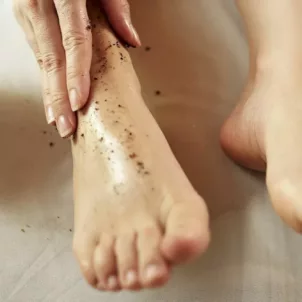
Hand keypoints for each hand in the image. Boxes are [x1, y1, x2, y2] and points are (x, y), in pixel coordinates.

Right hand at [13, 0, 140, 136]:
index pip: (74, 42)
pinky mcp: (25, 20)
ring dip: (49, 94)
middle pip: (53, 60)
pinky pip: (37, 55)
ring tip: (58, 120)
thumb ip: (116, 7)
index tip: (79, 101)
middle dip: (59, 96)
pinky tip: (51, 99)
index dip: (77, 74)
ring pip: (41, 62)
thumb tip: (132, 40)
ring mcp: (28, 13)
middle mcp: (40, 4)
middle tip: (67, 125)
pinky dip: (45, 80)